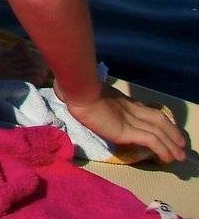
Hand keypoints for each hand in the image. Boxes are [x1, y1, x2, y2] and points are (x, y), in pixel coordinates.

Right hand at [62, 85, 187, 163]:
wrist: (77, 91)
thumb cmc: (75, 91)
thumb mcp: (82, 94)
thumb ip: (84, 96)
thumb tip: (67, 92)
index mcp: (121, 101)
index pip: (146, 110)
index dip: (159, 120)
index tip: (167, 129)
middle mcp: (130, 109)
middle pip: (158, 120)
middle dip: (172, 133)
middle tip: (181, 145)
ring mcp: (130, 119)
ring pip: (159, 131)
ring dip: (172, 145)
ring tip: (179, 156)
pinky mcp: (128, 130)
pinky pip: (152, 140)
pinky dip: (163, 149)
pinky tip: (167, 158)